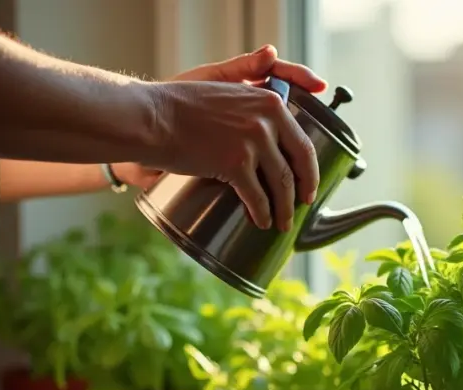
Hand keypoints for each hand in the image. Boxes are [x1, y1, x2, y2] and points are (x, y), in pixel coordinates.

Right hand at [131, 45, 326, 230]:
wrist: (152, 117)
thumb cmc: (184, 107)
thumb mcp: (229, 92)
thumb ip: (255, 102)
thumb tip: (274, 118)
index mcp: (270, 102)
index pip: (302, 141)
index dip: (309, 169)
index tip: (309, 183)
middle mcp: (267, 120)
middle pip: (297, 165)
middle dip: (302, 191)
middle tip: (302, 206)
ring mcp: (253, 142)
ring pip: (280, 185)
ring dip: (283, 209)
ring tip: (282, 223)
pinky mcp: (235, 164)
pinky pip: (257, 197)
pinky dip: (262, 213)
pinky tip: (262, 221)